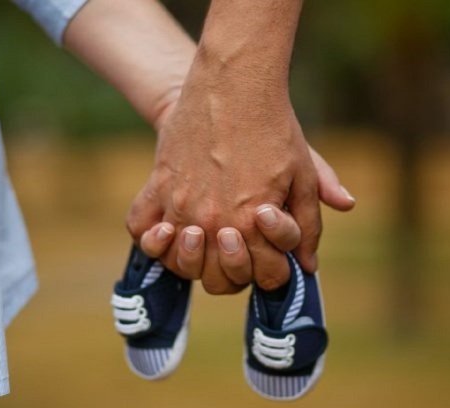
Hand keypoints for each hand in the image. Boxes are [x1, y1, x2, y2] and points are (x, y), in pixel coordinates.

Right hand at [126, 77, 320, 293]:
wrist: (232, 84)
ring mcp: (180, 206)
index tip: (272, 254)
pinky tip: (168, 228)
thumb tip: (309, 266)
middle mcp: (213, 222)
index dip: (274, 272)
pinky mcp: (157, 186)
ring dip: (192, 262)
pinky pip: (140, 227)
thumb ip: (309, 224)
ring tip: (205, 239)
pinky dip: (150, 237)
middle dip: (235, 272)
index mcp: (253, 224)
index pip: (265, 277)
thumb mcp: (304, 173)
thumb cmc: (274, 128)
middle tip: (241, 247)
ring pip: (177, 263)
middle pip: (217, 281)